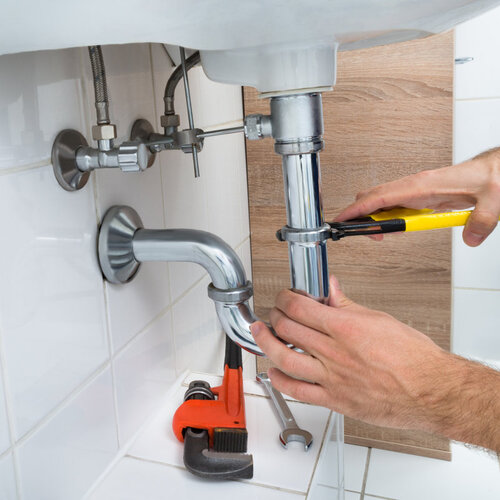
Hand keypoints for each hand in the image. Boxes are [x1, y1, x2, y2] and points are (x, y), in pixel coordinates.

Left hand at [250, 275, 450, 431]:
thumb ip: (349, 305)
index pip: (300, 308)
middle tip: (274, 313)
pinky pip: (297, 391)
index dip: (285, 299)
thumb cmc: (414, 358)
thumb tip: (332, 290)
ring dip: (267, 343)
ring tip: (261, 333)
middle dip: (275, 316)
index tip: (284, 298)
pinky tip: (274, 371)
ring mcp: (332, 378)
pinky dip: (280, 380)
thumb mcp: (380, 320)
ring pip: (285, 359)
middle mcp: (335, 353)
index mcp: (345, 328)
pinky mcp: (335, 400)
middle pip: (288, 330)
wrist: (431, 391)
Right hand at [335, 149, 499, 246]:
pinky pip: (395, 204)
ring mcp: (416, 189)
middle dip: (362, 216)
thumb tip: (471, 239)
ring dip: (377, 218)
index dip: (357, 209)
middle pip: (373, 197)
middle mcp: (415, 185)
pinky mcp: (421, 194)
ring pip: (382, 200)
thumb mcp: (491, 201)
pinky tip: (400, 226)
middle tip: (368, 235)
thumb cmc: (490, 177)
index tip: (343, 219)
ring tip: (383, 234)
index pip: (380, 197)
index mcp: (423, 185)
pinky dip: (390, 216)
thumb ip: (481, 222)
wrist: (495, 169)